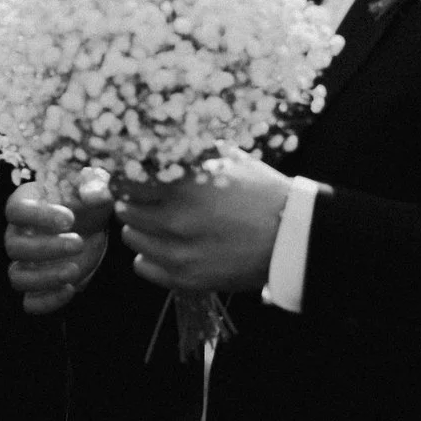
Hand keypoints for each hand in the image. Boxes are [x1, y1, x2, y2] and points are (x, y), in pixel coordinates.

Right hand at [4, 177, 113, 313]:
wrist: (92, 226)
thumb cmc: (87, 200)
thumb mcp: (95, 187)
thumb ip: (95, 186)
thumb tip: (93, 195)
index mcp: (25, 205)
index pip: (15, 211)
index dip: (38, 216)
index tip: (69, 219)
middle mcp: (18, 235)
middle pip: (14, 246)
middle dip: (46, 248)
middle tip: (78, 243)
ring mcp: (25, 263)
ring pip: (17, 277)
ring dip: (44, 277)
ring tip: (74, 270)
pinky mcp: (39, 287)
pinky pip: (30, 302)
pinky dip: (47, 301)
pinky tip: (71, 289)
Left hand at [114, 155, 288, 294]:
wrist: (295, 237)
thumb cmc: (264, 194)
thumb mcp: (229, 160)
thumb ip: (192, 152)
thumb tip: (161, 142)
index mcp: (185, 187)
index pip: (127, 181)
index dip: (127, 177)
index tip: (131, 176)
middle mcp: (176, 220)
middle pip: (125, 209)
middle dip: (133, 202)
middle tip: (146, 200)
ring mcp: (180, 253)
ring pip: (132, 238)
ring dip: (141, 228)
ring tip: (159, 223)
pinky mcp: (187, 279)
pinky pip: (142, 267)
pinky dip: (148, 257)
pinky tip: (165, 246)